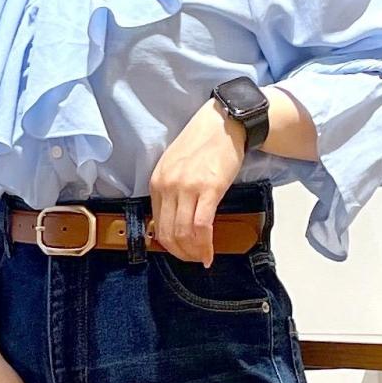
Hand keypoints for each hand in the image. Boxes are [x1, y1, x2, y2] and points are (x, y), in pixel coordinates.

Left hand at [147, 96, 245, 263]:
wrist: (224, 122)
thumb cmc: (203, 142)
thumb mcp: (176, 165)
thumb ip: (171, 190)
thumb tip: (175, 219)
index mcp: (157, 181)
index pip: (157, 224)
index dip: (169, 245)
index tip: (182, 252)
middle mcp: (168, 185)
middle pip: (168, 233)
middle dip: (181, 254)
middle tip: (193, 260)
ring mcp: (187, 187)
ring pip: (184, 233)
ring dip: (194, 252)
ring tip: (203, 258)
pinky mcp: (209, 188)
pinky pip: (202, 226)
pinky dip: (205, 245)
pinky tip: (210, 252)